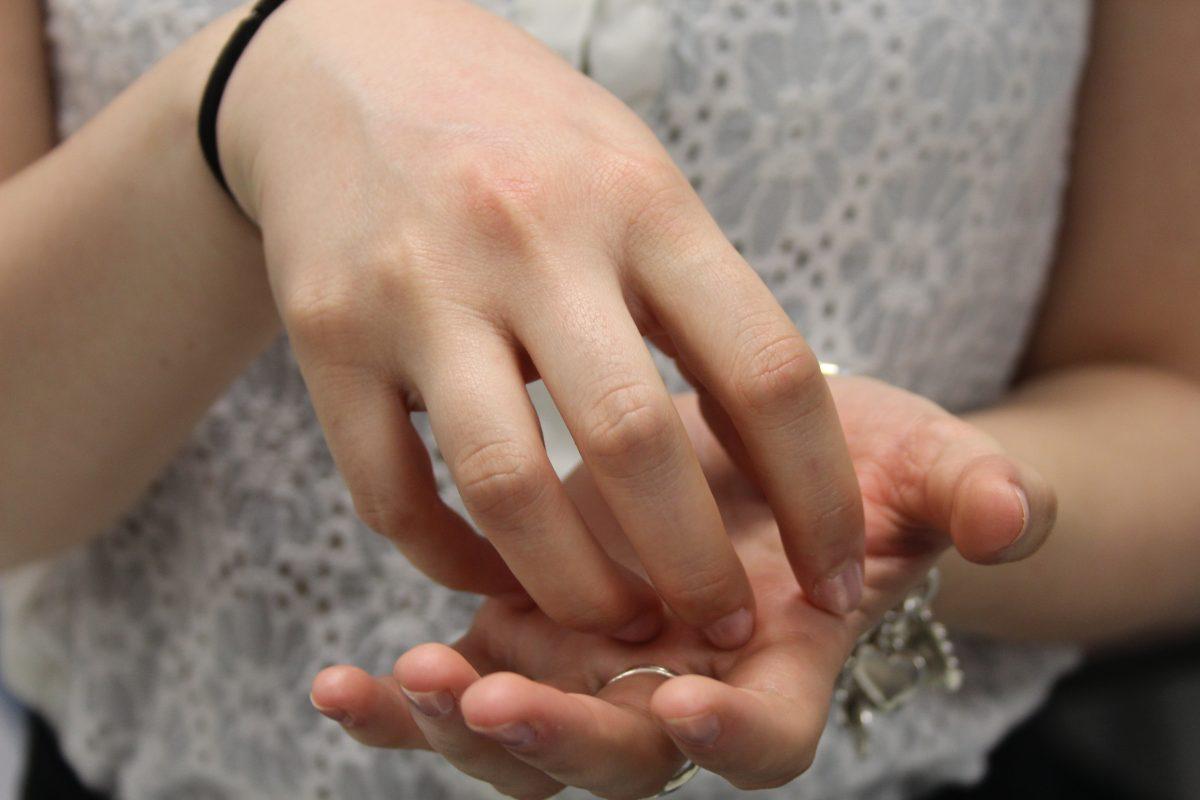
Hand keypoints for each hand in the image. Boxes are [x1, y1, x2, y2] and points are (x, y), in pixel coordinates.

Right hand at [213, 0, 865, 645]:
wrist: (344, 62)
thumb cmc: (521, 133)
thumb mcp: (634, 173)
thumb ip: (701, 295)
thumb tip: (772, 441)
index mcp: (638, 201)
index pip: (763, 371)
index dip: (817, 497)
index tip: (836, 575)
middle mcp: (530, 239)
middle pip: (635, 446)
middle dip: (696, 571)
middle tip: (722, 627)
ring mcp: (418, 288)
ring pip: (507, 487)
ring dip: (573, 590)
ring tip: (615, 623)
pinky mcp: (326, 334)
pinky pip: (391, 494)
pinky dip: (453, 561)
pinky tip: (496, 573)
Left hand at [310, 381, 1054, 796]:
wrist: (760, 440)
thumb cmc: (851, 458)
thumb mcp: (914, 459)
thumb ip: (966, 488)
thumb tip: (1019, 512)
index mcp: (783, 660)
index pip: (765, 732)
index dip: (733, 730)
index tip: (685, 698)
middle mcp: (684, 687)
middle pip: (625, 757)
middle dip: (560, 739)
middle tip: (485, 700)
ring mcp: (603, 671)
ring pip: (531, 737)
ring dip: (460, 723)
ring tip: (389, 682)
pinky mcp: (538, 636)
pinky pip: (469, 689)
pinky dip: (412, 699)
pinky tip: (349, 683)